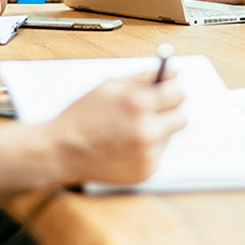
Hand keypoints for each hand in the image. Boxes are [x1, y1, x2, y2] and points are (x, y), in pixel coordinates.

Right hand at [49, 73, 187, 184]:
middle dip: (169, 112)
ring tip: (128, 131)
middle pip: (182, 118)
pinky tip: (125, 146)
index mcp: (138, 104)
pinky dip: (147, 149)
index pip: (178, 94)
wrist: (62, 151)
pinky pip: (158, 154)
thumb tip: (174, 72)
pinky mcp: (145, 172)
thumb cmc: (82, 116)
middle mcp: (146, 131)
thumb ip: (145, 77)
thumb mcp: (110, 86)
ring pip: (169, 137)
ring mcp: (147, 154)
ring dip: (157, 132)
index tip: (166, 93)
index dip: (171, 91)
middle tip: (152, 112)